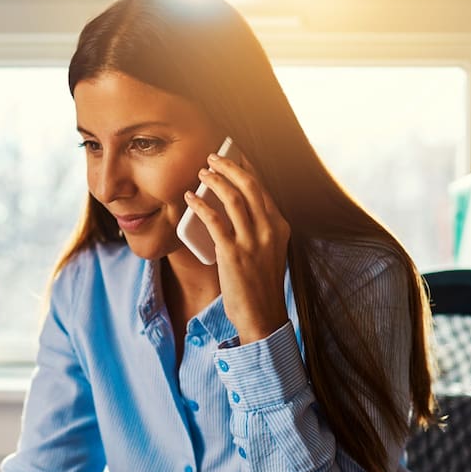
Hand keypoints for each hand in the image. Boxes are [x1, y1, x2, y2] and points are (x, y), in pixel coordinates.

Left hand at [183, 151, 290, 342]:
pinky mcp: (233, 253)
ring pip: (233, 198)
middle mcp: (269, 230)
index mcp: (280, 227)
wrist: (262, 316)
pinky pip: (214, 220)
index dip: (247, 168)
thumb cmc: (261, 285)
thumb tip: (235, 207)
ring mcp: (252, 241)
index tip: (234, 155)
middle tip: (213, 157)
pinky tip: (190, 198)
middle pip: (250, 186)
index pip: (263, 189)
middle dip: (230, 166)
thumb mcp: (269, 252)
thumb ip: (259, 230)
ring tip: (201, 172)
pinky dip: (200, 205)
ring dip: (215, 180)